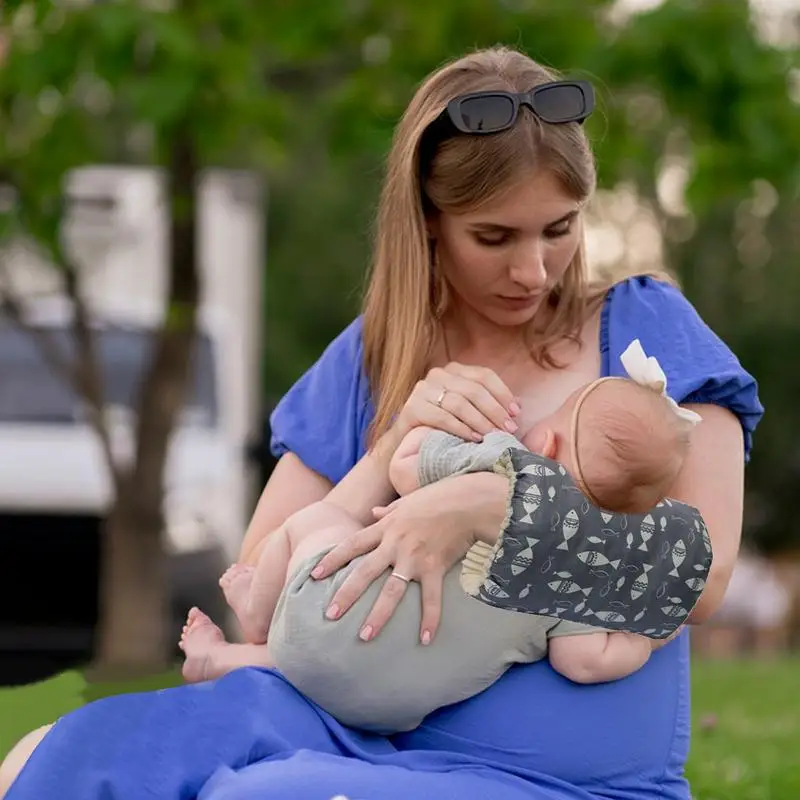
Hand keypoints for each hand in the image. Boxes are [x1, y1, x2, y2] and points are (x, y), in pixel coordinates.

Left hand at [310, 477, 484, 644]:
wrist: (467, 501)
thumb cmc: (438, 498)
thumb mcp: (407, 501)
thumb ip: (387, 511)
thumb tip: (373, 512)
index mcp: (386, 528)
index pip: (352, 544)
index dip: (332, 560)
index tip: (314, 575)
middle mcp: (395, 544)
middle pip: (364, 572)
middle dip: (346, 594)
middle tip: (330, 615)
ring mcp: (415, 557)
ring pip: (391, 590)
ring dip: (378, 615)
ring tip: (364, 637)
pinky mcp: (435, 567)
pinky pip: (431, 598)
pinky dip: (430, 620)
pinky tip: (426, 640)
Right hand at [395, 362, 519, 442]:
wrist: (408, 443)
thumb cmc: (446, 427)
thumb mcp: (471, 412)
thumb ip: (491, 405)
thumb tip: (518, 405)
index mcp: (455, 370)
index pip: (484, 375)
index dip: (503, 393)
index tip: (516, 414)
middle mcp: (437, 374)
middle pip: (473, 390)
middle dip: (494, 411)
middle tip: (508, 430)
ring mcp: (422, 389)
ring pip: (459, 403)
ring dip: (480, 421)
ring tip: (492, 436)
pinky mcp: (411, 407)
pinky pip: (442, 417)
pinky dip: (461, 428)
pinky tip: (474, 438)